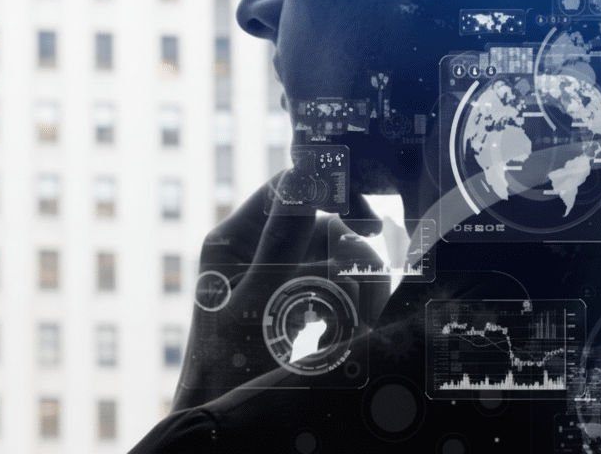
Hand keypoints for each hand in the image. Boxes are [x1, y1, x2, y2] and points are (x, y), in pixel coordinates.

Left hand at [171, 171, 388, 409]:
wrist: (230, 429)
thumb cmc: (234, 368)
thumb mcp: (261, 298)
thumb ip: (283, 236)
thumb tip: (305, 172)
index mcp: (232, 240)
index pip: (287, 187)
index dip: (330, 192)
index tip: (370, 217)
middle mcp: (252, 254)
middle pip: (319, 226)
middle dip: (347, 259)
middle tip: (359, 297)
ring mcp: (274, 282)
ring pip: (333, 260)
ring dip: (352, 289)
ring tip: (353, 325)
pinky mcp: (292, 309)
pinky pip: (332, 290)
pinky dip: (345, 309)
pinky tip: (340, 337)